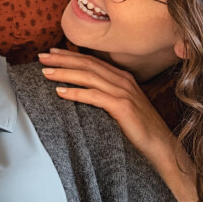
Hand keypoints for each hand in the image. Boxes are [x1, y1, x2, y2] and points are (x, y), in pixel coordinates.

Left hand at [39, 49, 197, 201]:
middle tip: (41, 58)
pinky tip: (60, 92)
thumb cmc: (139, 131)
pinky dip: (75, 93)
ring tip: (45, 72)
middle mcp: (123, 80)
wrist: (161, 147)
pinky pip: (94, 96)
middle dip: (62, 59)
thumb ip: (106, 97)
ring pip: (88, 76)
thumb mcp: (122, 108)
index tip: (51, 53)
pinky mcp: (123, 106)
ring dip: (64, 72)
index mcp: (122, 78)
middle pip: (87, 64)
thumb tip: (81, 94)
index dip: (70, 55)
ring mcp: (123, 92)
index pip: (92, 61)